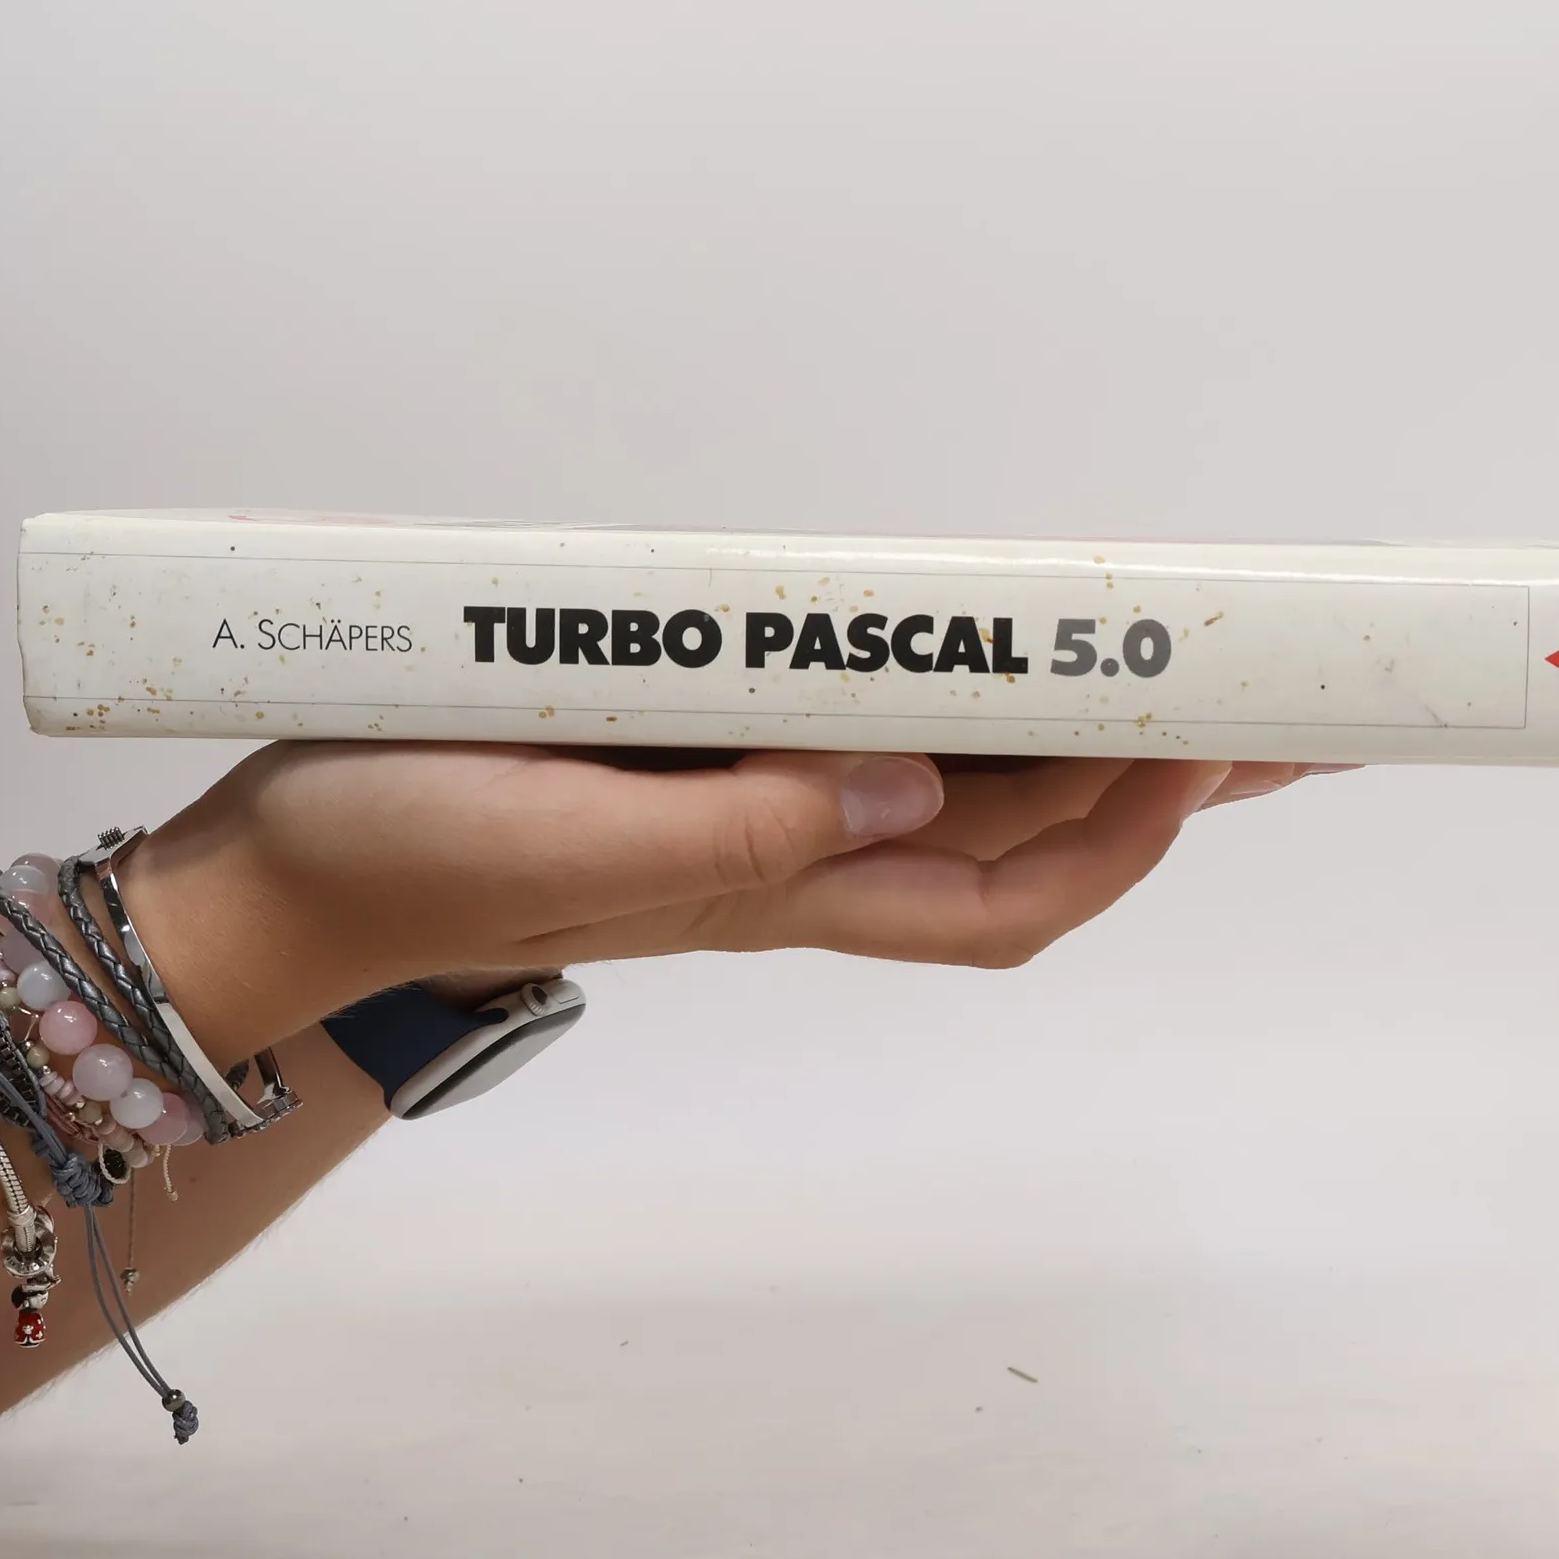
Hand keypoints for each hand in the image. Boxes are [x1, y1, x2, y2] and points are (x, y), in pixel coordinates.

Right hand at [123, 745, 1350, 1052]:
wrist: (285, 885)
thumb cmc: (405, 857)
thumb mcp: (570, 842)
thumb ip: (740, 830)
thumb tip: (912, 787)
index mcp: (774, 883)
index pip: (1005, 889)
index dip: (1127, 833)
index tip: (1221, 744)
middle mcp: (790, 855)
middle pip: (1020, 835)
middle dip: (1157, 777)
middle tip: (1273, 701)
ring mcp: (751, 813)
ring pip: (964, 792)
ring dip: (1083, 742)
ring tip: (1179, 676)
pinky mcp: (699, 764)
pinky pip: (873, 742)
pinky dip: (965, 708)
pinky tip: (990, 670)